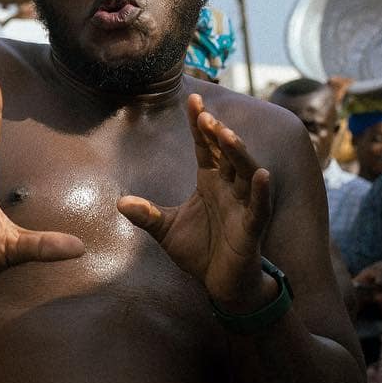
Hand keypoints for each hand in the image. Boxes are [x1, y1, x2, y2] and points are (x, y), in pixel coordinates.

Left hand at [118, 93, 272, 307]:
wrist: (221, 284)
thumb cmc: (200, 252)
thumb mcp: (166, 231)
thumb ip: (146, 215)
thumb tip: (120, 202)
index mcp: (211, 182)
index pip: (206, 147)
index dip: (200, 124)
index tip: (192, 98)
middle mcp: (230, 188)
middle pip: (226, 154)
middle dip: (217, 134)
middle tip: (204, 116)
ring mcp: (243, 206)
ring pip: (245, 173)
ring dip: (237, 153)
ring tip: (227, 135)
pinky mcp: (252, 228)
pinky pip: (259, 207)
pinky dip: (261, 191)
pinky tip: (260, 175)